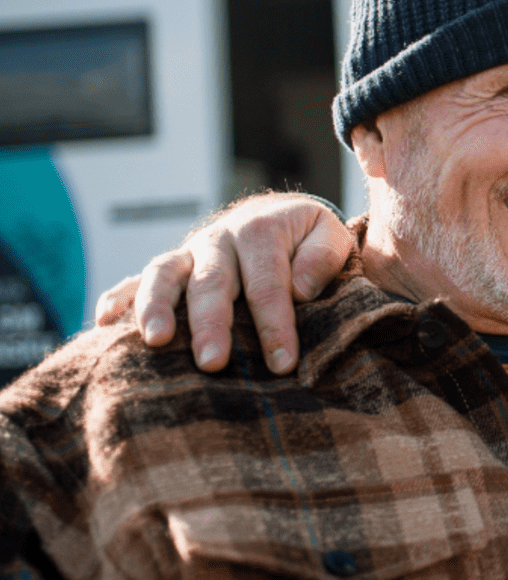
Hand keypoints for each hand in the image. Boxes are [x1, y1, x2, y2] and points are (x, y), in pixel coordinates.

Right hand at [94, 192, 351, 373]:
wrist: (278, 215)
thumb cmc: (308, 239)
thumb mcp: (330, 237)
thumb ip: (323, 258)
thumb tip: (302, 289)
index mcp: (261, 232)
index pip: (268, 284)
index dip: (275, 324)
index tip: (283, 364)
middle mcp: (218, 241)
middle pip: (210, 282)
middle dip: (210, 324)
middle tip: (212, 363)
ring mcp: (188, 254)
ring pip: (163, 275)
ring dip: (155, 308)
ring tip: (155, 342)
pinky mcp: (170, 268)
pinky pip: (135, 280)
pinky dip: (117, 299)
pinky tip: (105, 326)